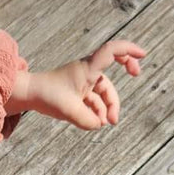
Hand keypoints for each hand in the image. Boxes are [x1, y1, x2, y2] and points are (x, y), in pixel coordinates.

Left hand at [21, 39, 145, 129]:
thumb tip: (99, 124)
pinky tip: (95, 122)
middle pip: (108, 85)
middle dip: (115, 101)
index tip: (144, 55)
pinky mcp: (78, 92)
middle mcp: (87, 72)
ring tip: (103, 124)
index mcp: (88, 68)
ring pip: (101, 97)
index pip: (112, 51)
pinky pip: (92, 102)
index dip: (129, 50)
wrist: (29, 94)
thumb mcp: (70, 111)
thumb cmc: (47, 96)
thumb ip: (88, 120)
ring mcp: (83, 83)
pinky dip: (95, 111)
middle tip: (115, 119)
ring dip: (104, 111)